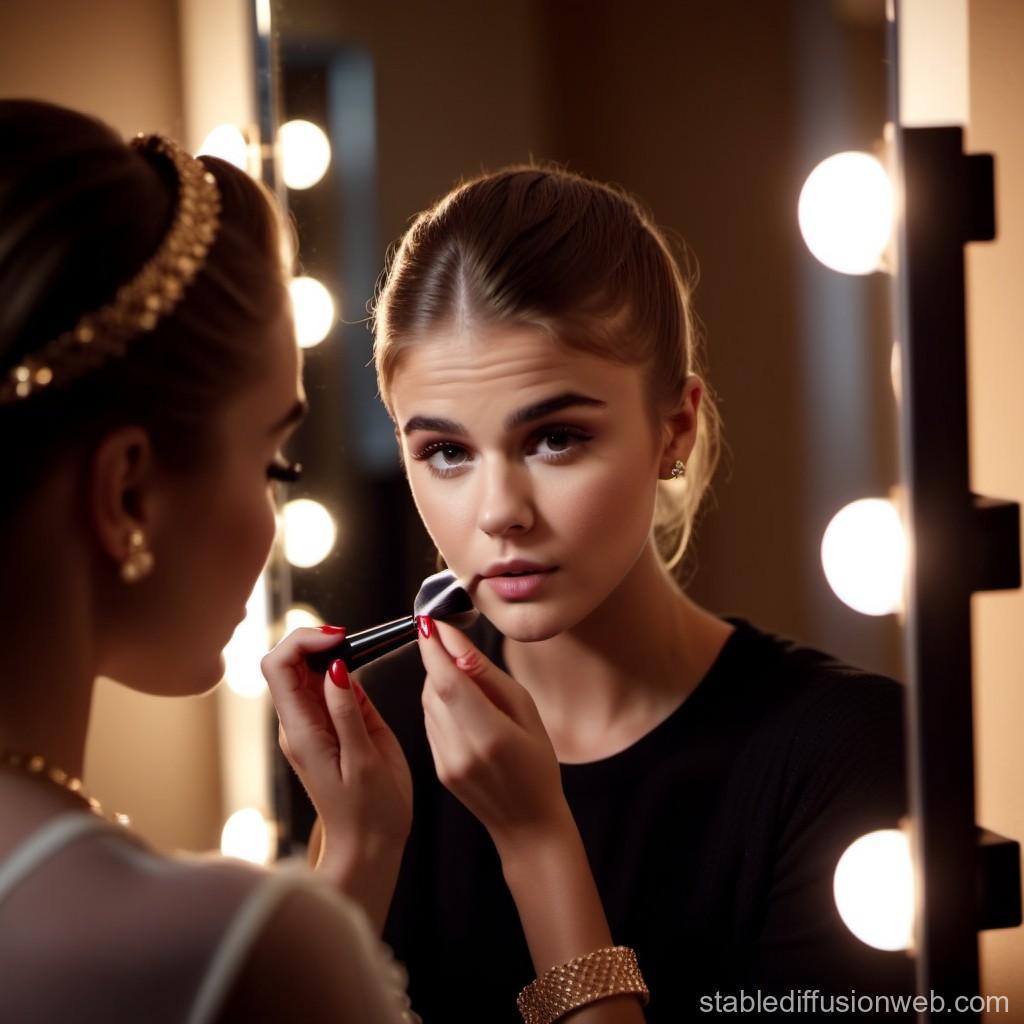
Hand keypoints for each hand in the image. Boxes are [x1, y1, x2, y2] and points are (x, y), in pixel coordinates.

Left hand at [261, 627, 411, 927]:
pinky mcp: (332, 725)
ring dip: (332, 652)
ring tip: (363, 651)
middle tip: (353, 641)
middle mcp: (300, 723)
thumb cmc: (369, 812)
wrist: (369, 846)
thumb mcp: (364, 761)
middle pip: (289, 661)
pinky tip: (364, 669)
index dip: (303, 641)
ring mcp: (314, 723)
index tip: (339, 639)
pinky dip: (345, 668)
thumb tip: (335, 668)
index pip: (278, 666)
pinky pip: (330, 685)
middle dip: (316, 640)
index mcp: (300, 731)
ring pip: (308, 669)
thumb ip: (347, 712)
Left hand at [416, 618, 572, 853]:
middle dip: (435, 657)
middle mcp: (461, 750)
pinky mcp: (437, 768)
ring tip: (464, 674)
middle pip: (433, 689)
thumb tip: (455, 642)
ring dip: (437, 679)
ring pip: (427, 703)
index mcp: (490, 736)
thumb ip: (488, 677)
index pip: (448, 682)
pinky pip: (430, 722)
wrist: (529, 825)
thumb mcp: (527, 712)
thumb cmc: (538, 765)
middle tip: (447, 637)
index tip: (428, 620)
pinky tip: (462, 704)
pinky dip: (440, 703)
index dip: (434, 648)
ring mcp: (445, 763)